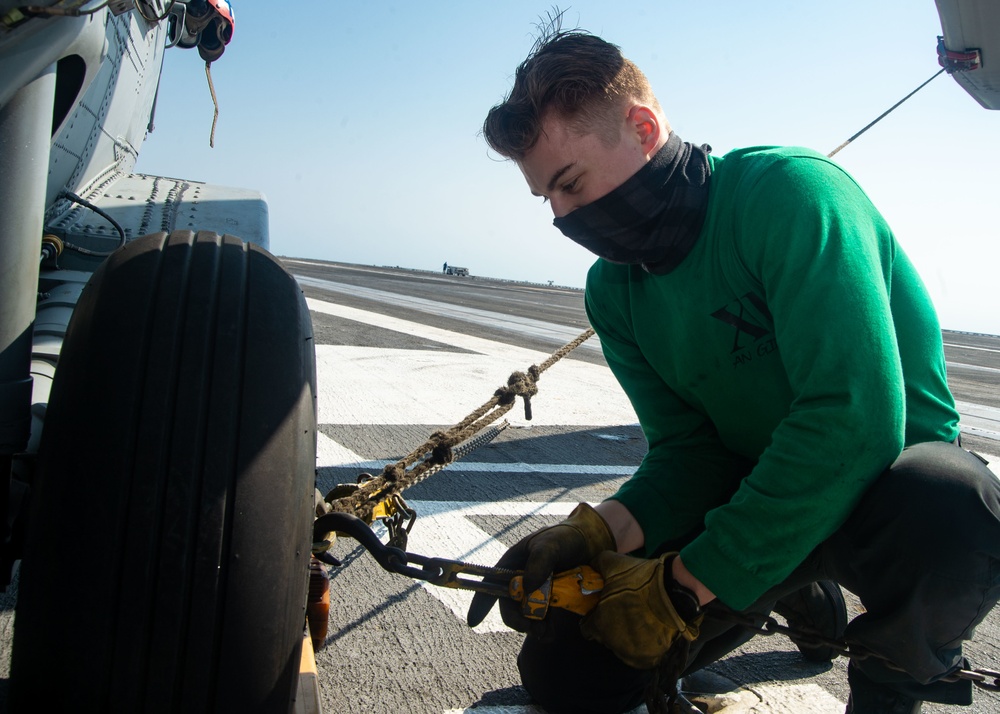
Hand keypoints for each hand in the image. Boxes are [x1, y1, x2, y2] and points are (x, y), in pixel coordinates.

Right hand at [466, 503, 614, 633]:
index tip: (474, 622)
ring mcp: (536, 591)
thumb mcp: (552, 544)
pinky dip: (545, 628)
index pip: (490, 582)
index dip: (480, 602)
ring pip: (525, 616)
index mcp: (513, 562)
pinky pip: (542, 619)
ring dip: (533, 627)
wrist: (594, 543)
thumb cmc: (567, 537)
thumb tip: (527, 587)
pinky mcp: (550, 601)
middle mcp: (521, 579)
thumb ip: (540, 562)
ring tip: (546, 634)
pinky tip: (551, 632)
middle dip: (517, 620)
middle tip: (532, 629)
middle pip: (509, 606)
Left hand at [580, 551, 702, 669]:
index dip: (593, 617)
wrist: (676, 592)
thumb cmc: (642, 580)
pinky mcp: (649, 658)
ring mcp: (631, 652)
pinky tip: (647, 630)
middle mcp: (612, 642)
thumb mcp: (614, 564)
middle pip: (604, 637)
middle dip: (609, 625)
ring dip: (626, 636)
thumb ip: (597, 565)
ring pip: (621, 647)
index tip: (602, 609)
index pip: (587, 627)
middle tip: (622, 610)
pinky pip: (639, 655)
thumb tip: (591, 567)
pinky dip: (641, 646)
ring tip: (638, 619)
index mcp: (600, 623)